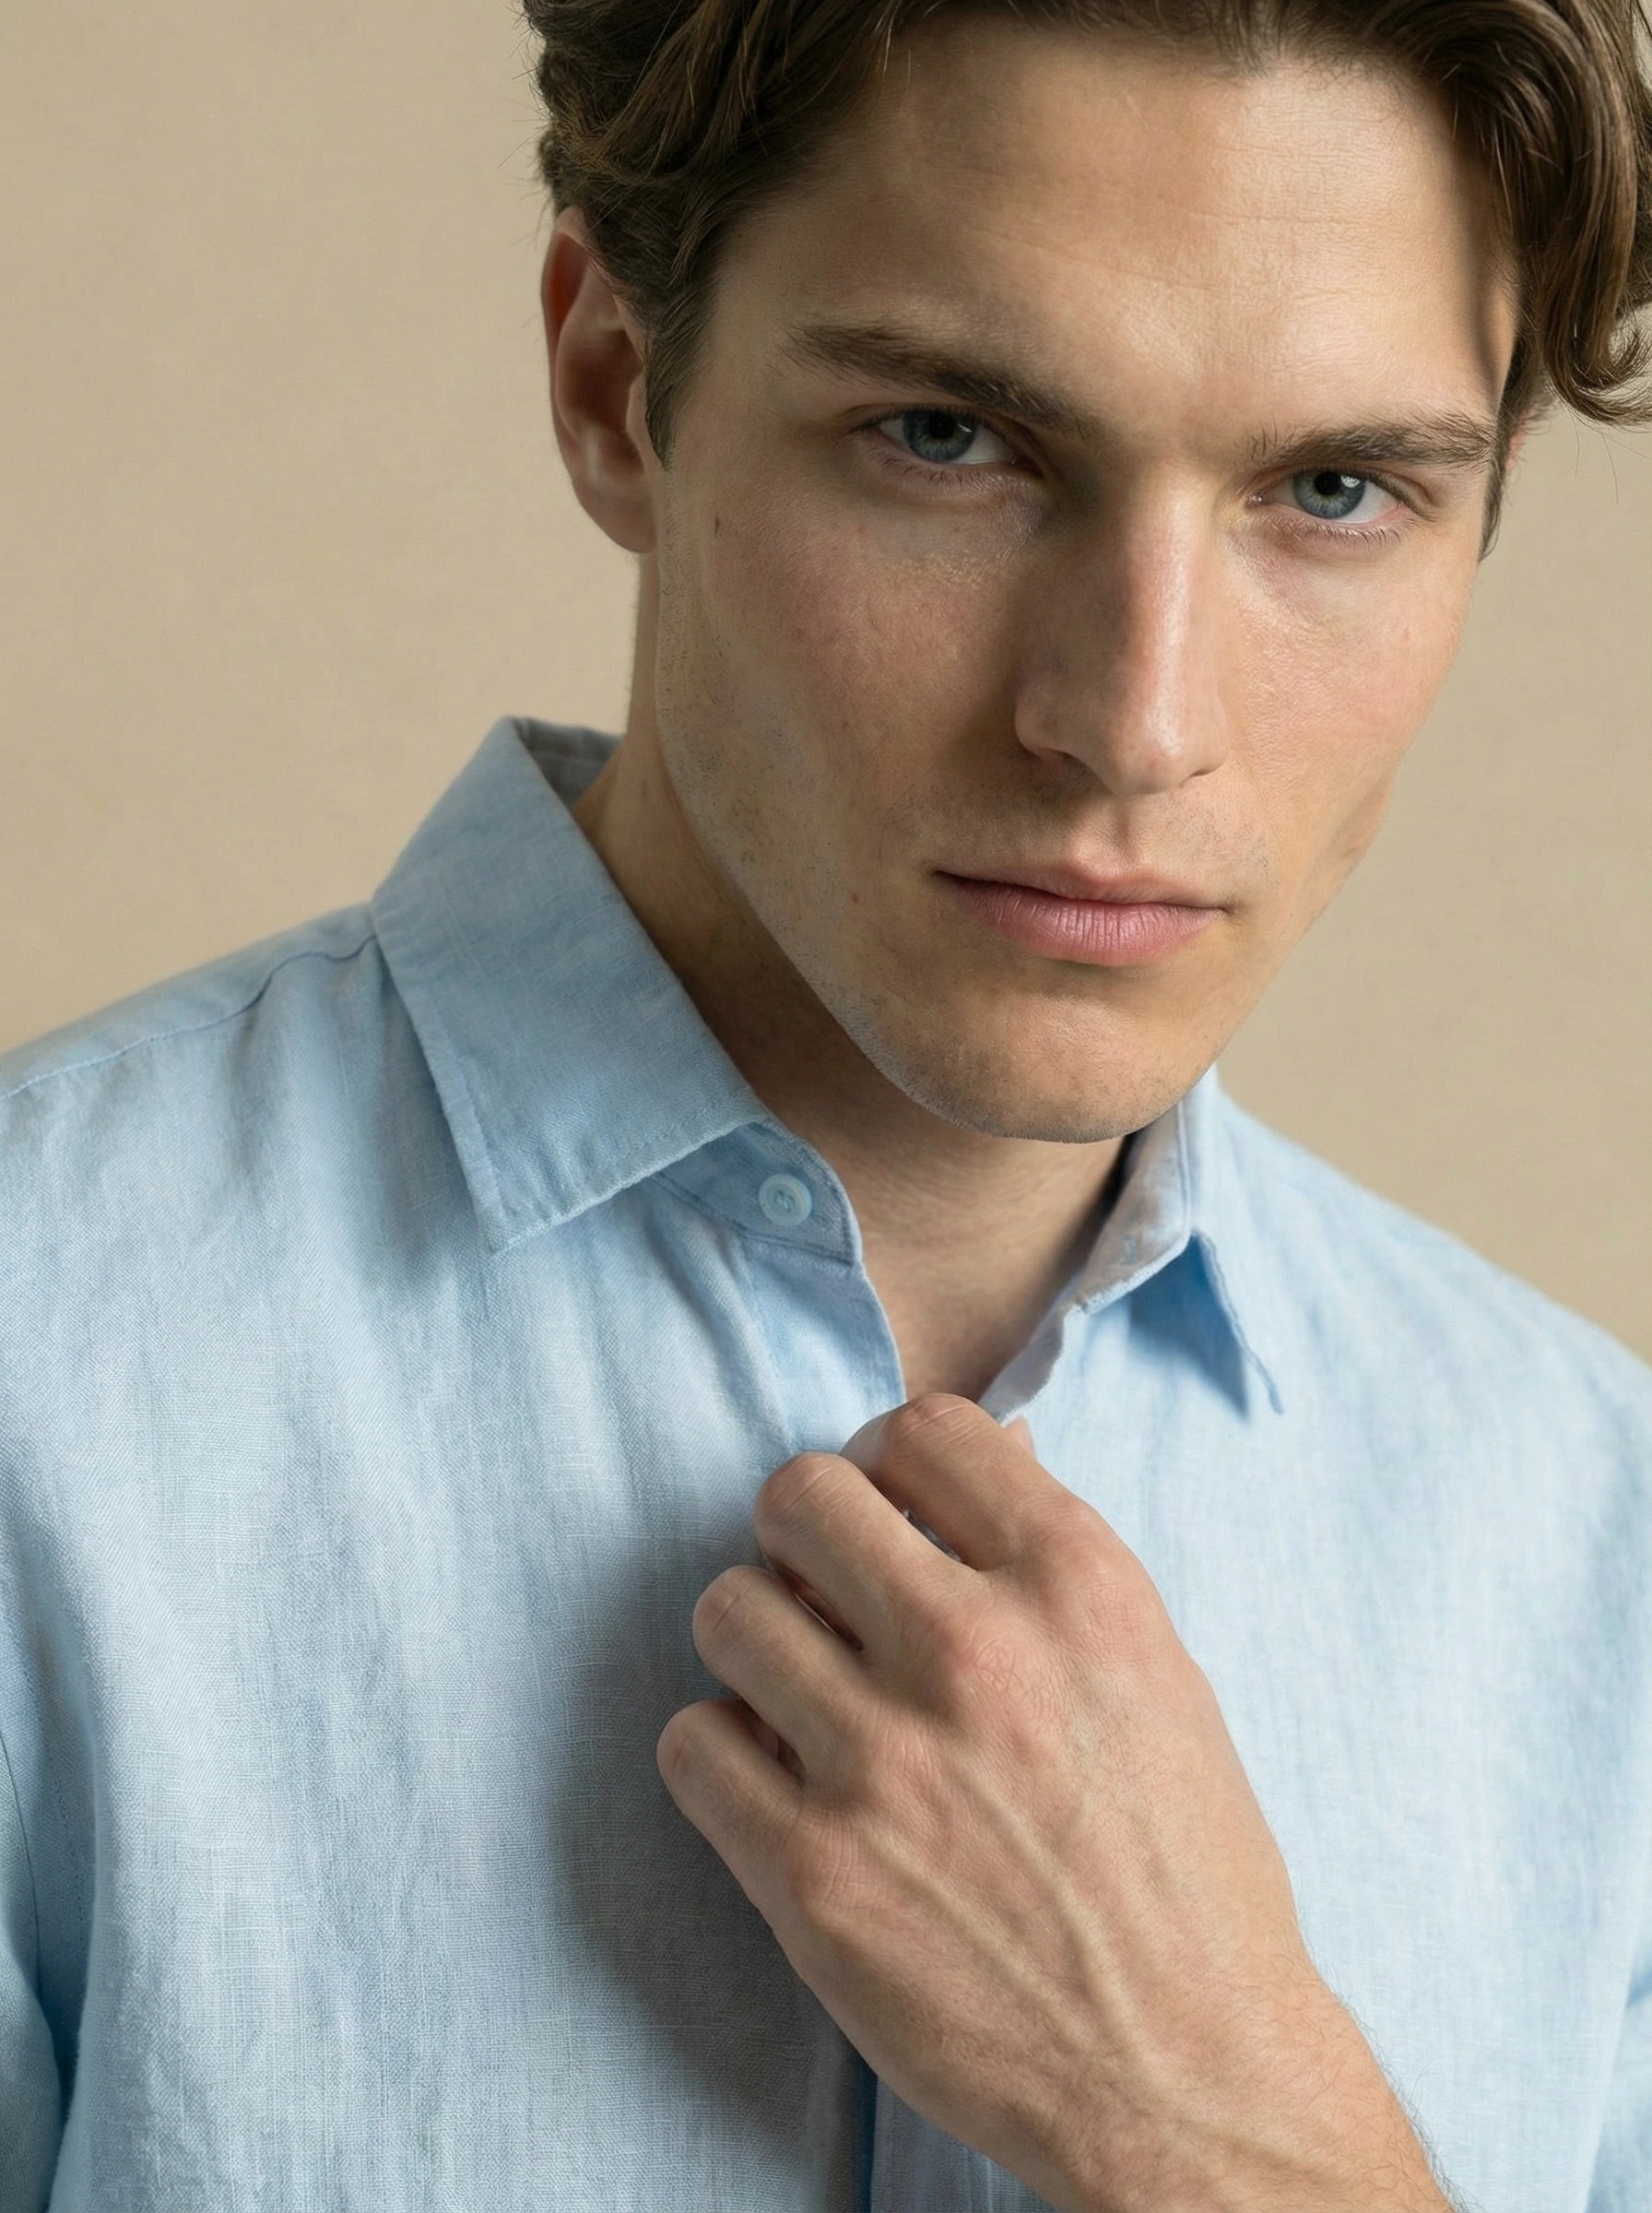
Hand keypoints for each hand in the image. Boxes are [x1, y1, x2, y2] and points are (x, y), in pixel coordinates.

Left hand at [658, 1393, 1439, 2212]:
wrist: (1190, 2075)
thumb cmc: (1186, 1871)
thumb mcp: (1157, 1675)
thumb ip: (1050, 1563)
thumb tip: (980, 1453)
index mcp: (1078, 1586)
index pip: (923, 1429)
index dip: (895, 1466)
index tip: (895, 1515)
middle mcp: (977, 1652)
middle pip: (797, 1494)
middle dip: (805, 1534)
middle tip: (826, 1592)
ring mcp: (885, 1764)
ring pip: (727, 1609)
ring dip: (757, 1643)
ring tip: (803, 1697)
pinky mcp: (812, 1875)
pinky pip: (692, 1742)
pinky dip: (725, 1756)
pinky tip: (780, 1785)